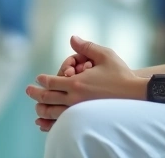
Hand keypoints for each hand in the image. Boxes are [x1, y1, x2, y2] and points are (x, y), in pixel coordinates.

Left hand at [27, 36, 142, 131]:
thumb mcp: (104, 55)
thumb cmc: (121, 74)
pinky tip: (46, 124)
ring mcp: (79, 112)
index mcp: (77, 83)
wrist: (135, 95)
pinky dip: (51, 124)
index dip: (43, 80)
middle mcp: (75, 99)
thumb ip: (86, 46)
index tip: (38, 78)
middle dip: (36, 94)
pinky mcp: (86, 121)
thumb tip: (72, 38)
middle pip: (48, 99)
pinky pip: (62, 125)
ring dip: (42, 110)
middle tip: (29, 91)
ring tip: (37, 108)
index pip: (51, 82)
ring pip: (53, 114)